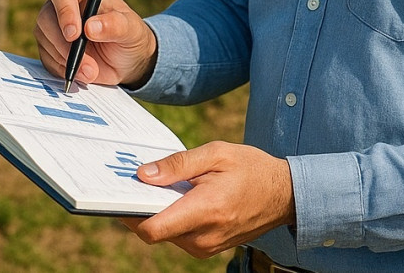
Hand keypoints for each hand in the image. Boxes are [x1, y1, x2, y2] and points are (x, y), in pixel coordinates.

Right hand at [33, 0, 157, 86]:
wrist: (125, 60)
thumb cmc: (130, 36)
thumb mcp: (131, 30)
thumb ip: (115, 25)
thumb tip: (91, 27)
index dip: (64, 10)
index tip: (75, 34)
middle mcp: (63, 2)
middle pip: (46, 17)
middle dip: (64, 45)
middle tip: (87, 64)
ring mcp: (52, 24)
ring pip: (44, 40)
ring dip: (67, 60)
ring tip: (92, 71)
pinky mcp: (49, 46)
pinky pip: (46, 58)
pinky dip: (63, 69)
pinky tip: (82, 72)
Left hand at [120, 141, 295, 258]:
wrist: (285, 195)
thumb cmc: (251, 169)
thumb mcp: (216, 154)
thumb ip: (177, 165)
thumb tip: (143, 175)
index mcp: (206, 210)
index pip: (152, 228)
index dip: (129, 213)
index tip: (118, 193)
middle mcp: (204, 236)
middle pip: (153, 231)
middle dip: (140, 207)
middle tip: (134, 181)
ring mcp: (206, 247)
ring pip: (163, 234)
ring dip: (156, 212)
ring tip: (159, 186)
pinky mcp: (206, 249)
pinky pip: (177, 236)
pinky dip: (170, 218)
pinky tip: (175, 197)